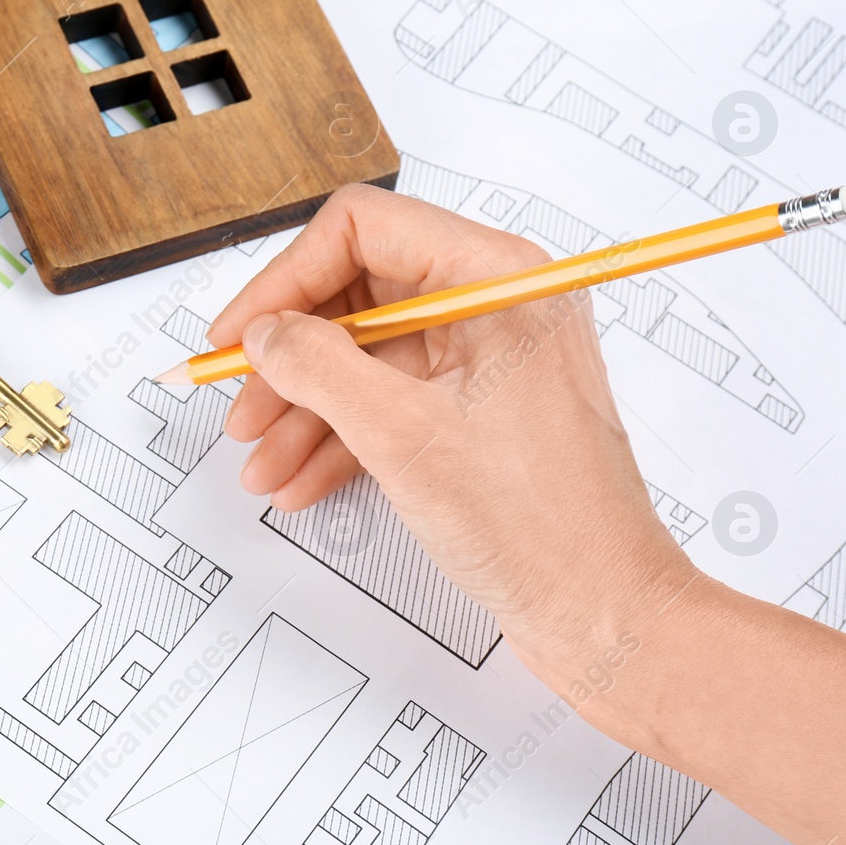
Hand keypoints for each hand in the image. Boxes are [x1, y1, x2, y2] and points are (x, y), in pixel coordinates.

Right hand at [208, 184, 694, 681]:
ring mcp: (490, 360)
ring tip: (261, 460)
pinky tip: (300, 479)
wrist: (606, 614)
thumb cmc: (543, 524)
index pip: (363, 230)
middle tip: (242, 405)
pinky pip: (392, 401)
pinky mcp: (481, 413)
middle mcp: (497, 304)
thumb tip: (264, 334)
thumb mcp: (403, 435)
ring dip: (306, 408)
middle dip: (291, 358)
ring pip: (368, 357)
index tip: (239, 334)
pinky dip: (342, 436)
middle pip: (359, 296)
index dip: (286, 280)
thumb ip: (318, 369)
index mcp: (497, 277)